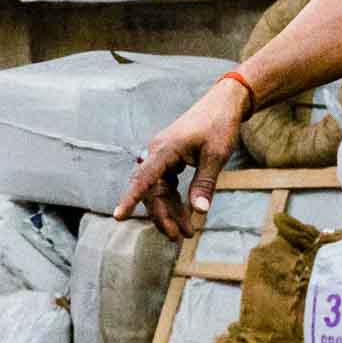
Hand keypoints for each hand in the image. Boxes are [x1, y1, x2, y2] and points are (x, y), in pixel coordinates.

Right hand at [111, 79, 251, 239]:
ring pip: (158, 191)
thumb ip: (204, 183)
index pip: (144, 178)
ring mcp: (162, 156)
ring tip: (186, 233)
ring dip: (170, 212)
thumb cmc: (219, 125)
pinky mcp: (169, 159)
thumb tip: (198, 212)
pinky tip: (185, 215)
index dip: (130, 198)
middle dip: (163, 216)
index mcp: (164, 150)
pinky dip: (175, 202)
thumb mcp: (216, 155)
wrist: (223, 104)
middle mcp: (157, 153)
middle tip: (179, 238)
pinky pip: (166, 185)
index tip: (118, 216)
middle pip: (151, 190)